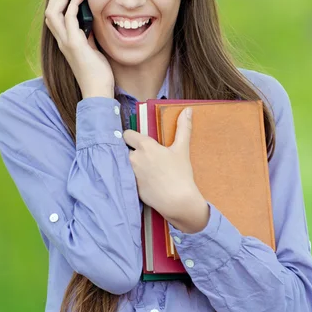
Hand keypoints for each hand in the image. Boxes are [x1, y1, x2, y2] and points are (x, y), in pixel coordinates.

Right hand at [44, 0, 114, 97]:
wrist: (97, 90)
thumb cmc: (97, 74)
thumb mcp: (91, 50)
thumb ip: (87, 37)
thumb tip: (89, 24)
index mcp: (64, 42)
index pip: (54, 17)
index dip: (57, 1)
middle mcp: (61, 41)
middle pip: (50, 11)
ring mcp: (66, 42)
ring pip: (53, 12)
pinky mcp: (74, 44)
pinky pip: (69, 18)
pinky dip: (73, 4)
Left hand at [123, 107, 205, 222]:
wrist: (178, 201)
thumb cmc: (181, 174)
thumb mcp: (182, 149)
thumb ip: (183, 128)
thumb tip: (188, 110)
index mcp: (144, 146)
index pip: (127, 134)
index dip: (132, 137)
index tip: (138, 142)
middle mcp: (133, 158)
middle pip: (123, 149)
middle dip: (130, 152)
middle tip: (144, 158)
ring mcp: (129, 173)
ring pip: (123, 164)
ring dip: (129, 165)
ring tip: (143, 170)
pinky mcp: (129, 187)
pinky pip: (126, 178)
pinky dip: (131, 178)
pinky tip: (143, 181)